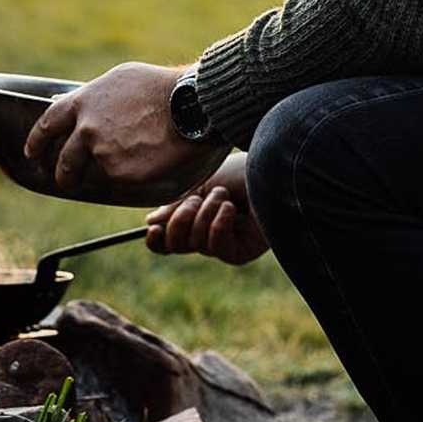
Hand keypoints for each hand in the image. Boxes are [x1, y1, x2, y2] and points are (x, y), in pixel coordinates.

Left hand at [23, 61, 223, 198]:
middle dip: (63, 175)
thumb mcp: (120, 79)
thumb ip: (95, 96)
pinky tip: (151, 162)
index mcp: (83, 103)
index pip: (48, 125)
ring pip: (98, 171)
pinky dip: (132, 176)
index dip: (36, 141)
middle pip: (64, 161)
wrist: (190, 105)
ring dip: (108, 170)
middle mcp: (87, 130)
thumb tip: (77, 103)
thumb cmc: (160, 87)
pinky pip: (122, 181)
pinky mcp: (121, 174)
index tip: (32, 153)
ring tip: (132, 162)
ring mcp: (103, 154)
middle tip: (67, 180)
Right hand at [143, 153, 270, 265]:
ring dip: (204, 214)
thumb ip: (176, 204)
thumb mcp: (200, 183)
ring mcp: (225, 244)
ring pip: (195, 243)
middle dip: (179, 219)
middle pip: (175, 245)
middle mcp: (209, 233)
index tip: (152, 226)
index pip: (168, 239)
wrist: (271, 169)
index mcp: (198, 216)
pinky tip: (232, 209)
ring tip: (223, 195)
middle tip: (195, 199)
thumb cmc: (241, 170)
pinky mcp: (240, 253)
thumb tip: (151, 221)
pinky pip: (215, 248)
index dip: (157, 238)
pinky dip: (218, 224)